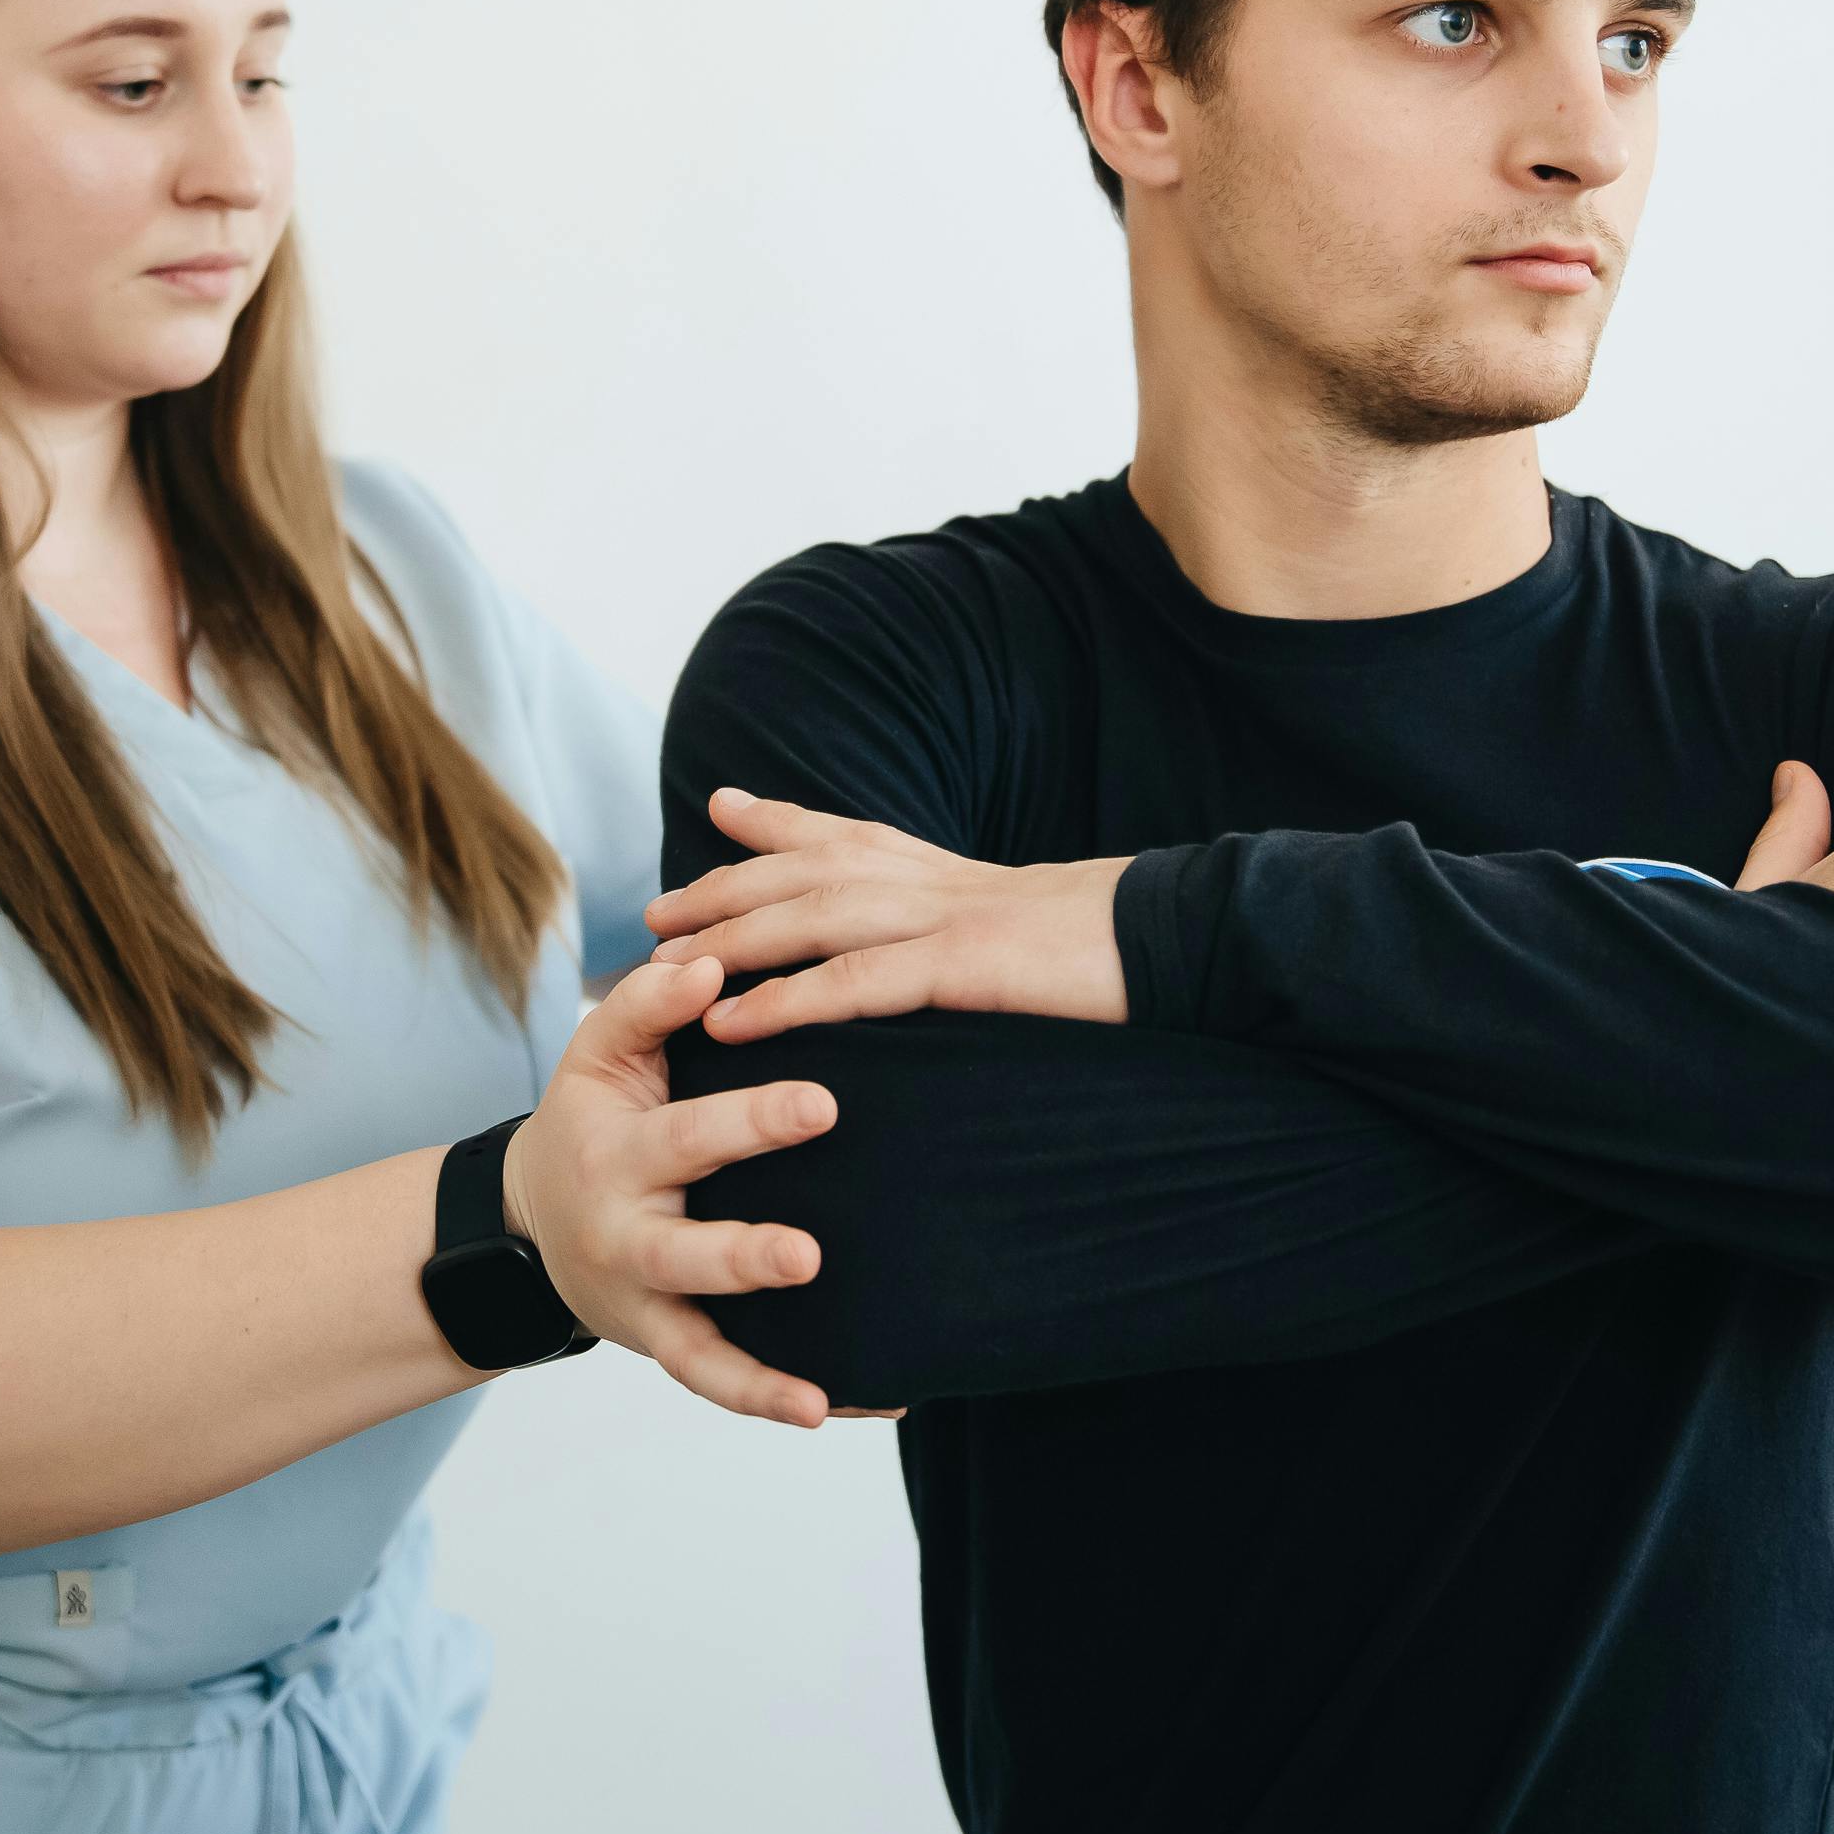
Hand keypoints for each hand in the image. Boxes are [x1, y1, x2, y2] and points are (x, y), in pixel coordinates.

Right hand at [501, 950, 842, 1427]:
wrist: (527, 1223)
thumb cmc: (591, 1121)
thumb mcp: (596, 1055)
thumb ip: (648, 1004)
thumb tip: (710, 964)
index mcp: (617, 1153)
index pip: (687, 1134)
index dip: (751, 1120)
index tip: (824, 1105)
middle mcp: (626, 1235)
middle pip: (684, 1253)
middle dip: (743, 1257)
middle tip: (808, 1254)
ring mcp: (644, 1303)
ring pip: (695, 1348)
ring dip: (754, 1375)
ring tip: (818, 1397)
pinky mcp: (664, 1345)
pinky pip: (717, 1382)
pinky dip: (771, 1400)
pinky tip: (846, 1408)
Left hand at [643, 788, 1130, 1040]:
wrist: (1180, 936)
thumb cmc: (1105, 945)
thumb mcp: (1024, 916)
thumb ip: (966, 911)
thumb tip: (945, 933)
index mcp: (944, 866)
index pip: (841, 831)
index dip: (774, 822)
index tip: (719, 810)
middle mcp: (927, 878)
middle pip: (799, 871)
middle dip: (721, 887)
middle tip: (654, 914)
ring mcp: (940, 917)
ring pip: (809, 917)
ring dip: (730, 940)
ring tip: (663, 966)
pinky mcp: (959, 965)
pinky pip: (853, 982)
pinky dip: (785, 999)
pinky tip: (736, 1023)